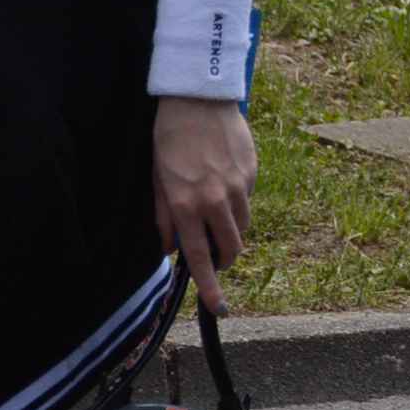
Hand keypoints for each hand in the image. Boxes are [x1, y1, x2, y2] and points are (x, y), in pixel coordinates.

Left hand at [153, 97, 255, 313]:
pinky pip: (248, 200)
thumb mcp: (156, 182)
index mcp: (186, 206)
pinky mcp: (253, 172)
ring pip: (243, 227)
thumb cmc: (168, 141)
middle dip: (224, 259)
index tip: (220, 308)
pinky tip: (223, 182)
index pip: (200, 258)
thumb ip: (164, 219)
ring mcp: (239, 186)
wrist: (198, 101)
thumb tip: (172, 249)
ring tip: (215, 213)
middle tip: (213, 254)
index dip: (210, 286)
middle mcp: (215, 201)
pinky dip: (237, 203)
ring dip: (231, 231)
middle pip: (231, 248)